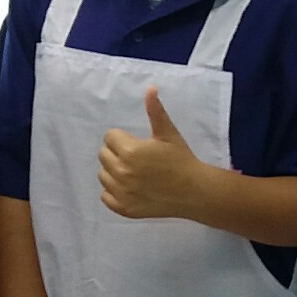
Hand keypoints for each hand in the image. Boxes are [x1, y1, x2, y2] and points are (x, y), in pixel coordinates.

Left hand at [99, 89, 212, 219]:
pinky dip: (114, 192)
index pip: (110, 137)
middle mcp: (121, 172)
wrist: (194, 192)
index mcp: (130, 151)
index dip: (124, 138)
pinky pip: (105, 196)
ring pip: (103, 175)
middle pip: (103, 155)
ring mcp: (121, 193)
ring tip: (134, 172)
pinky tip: (130, 188)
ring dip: (114, 171)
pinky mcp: (124, 208)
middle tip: (137, 157)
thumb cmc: (181, 159)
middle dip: (117, 153)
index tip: (139, 143)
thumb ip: (155, 111)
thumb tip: (150, 88)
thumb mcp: (168, 133)